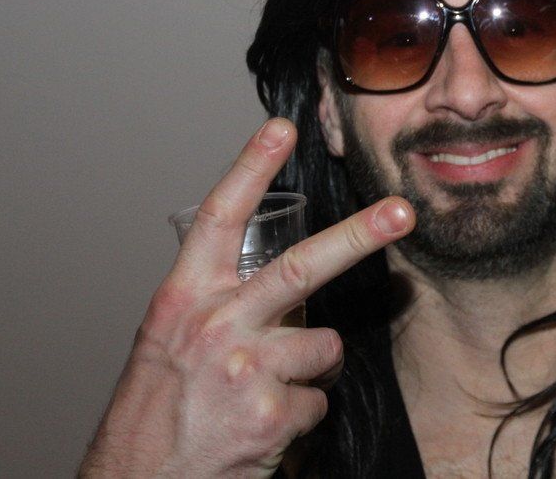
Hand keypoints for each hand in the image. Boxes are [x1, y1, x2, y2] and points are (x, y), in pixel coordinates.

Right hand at [79, 119, 414, 476]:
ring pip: (324, 347)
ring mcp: (245, 369)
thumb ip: (218, 304)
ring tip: (270, 389)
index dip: (251, 169)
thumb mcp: (170, 341)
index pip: (220, 219)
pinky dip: (303, 414)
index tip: (281, 129)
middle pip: (300, 267)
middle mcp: (215, 325)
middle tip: (401, 211)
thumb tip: (280, 285)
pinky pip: (318, 400)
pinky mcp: (270, 414)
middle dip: (360, 236)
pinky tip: (266, 426)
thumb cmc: (154, 410)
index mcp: (183, 299)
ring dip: (312, 369)